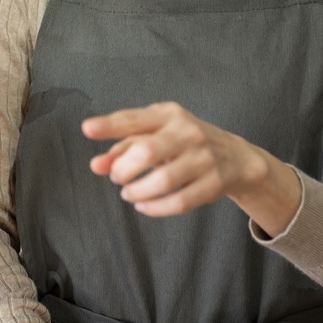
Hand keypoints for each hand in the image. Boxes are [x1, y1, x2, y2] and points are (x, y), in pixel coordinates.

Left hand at [82, 101, 300, 233]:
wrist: (236, 157)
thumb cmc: (182, 142)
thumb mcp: (157, 134)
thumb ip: (124, 146)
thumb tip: (96, 165)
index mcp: (169, 114)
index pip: (135, 119)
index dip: (110, 125)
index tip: (87, 129)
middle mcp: (188, 132)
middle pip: (147, 151)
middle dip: (124, 169)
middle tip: (117, 177)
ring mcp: (204, 158)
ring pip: (163, 180)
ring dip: (137, 191)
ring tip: (128, 193)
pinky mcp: (214, 184)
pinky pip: (179, 202)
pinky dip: (155, 207)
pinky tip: (143, 205)